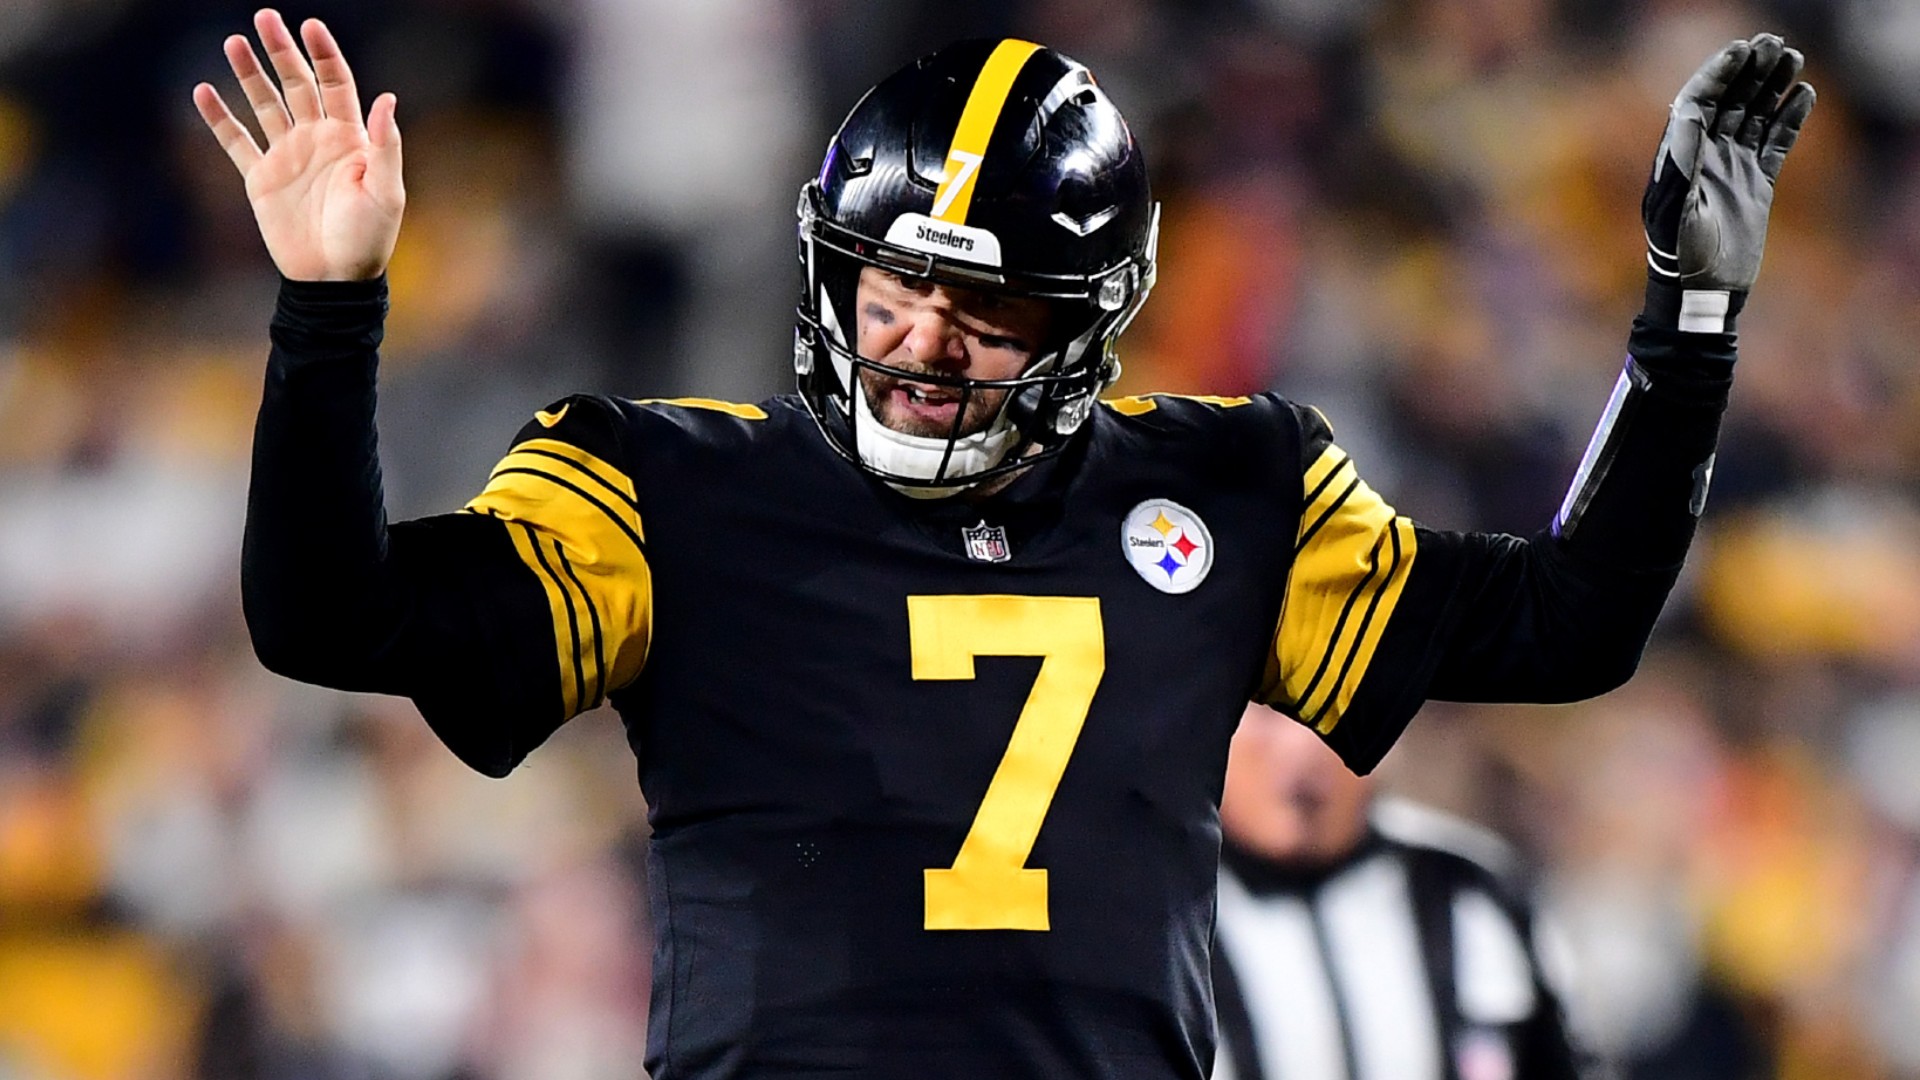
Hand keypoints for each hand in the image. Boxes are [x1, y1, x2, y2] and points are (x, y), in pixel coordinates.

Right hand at [193, 9, 402, 281]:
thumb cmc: (368, 239)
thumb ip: (386, 146)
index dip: (324, 54)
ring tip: (234, 42)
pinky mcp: (261, 178)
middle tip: (264, 17)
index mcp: (349, 138)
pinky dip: (219, 118)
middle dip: (281, 51)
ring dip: (249, 74)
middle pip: (297, 84)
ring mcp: (287, 156)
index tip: (310, 26)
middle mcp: (317, 139)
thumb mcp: (386, 193)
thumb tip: (388, 98)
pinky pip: (236, 142)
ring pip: (264, 104)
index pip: (336, 84)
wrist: (333, 280)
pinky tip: (202, 91)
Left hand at [1643, 33, 1814, 323]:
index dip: (1718, 74)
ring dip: (1771, 88)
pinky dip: (1789, 120)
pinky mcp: (1755, 186)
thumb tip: (1688, 115)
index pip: (1698, 102)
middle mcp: (1704, 158)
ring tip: (1793, 60)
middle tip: (1773, 44)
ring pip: (1753, 117)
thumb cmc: (1679, 256)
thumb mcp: (1675, 212)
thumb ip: (1681, 165)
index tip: (1740, 51)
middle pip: (1728, 102)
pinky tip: (1804, 96)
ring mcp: (1730, 169)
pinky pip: (1774, 144)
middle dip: (1749, 72)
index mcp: (1679, 157)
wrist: (1701, 292)